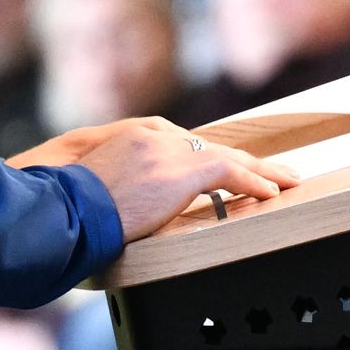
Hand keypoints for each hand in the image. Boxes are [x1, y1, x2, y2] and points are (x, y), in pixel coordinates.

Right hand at [13, 119, 301, 241]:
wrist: (61, 213)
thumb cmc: (65, 211)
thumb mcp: (92, 190)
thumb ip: (120, 187)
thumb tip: (129, 210)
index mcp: (133, 136)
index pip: (185, 143)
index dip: (212, 157)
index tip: (232, 168)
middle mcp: (154, 136)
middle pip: (211, 146)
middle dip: (243, 160)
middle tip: (272, 172)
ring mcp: (168, 150)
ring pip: (228, 156)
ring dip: (262, 170)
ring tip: (288, 180)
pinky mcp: (180, 170)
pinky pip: (231, 172)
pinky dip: (255, 181)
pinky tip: (272, 192)